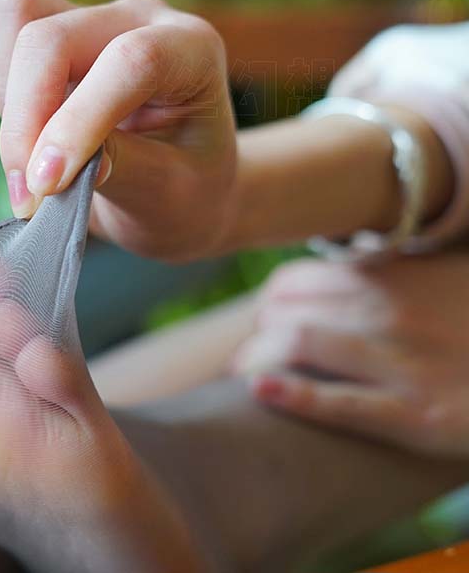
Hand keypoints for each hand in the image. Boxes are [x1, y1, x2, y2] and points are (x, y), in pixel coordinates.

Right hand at [0, 0, 236, 261]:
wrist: (181, 190)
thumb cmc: (185, 195)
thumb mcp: (172, 197)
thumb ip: (124, 169)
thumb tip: (60, 159)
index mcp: (187, 48)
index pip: (126, 61)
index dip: (77, 123)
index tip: (46, 186)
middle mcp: (135, 18)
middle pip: (52, 37)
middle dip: (26, 122)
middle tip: (28, 198)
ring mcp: (85, 19)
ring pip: (14, 16)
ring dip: (3, 96)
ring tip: (24, 166)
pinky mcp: (43, 38)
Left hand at [235, 256, 468, 458]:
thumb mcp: (441, 279)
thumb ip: (388, 272)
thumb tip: (335, 269)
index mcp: (391, 278)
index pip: (292, 281)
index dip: (269, 305)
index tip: (267, 323)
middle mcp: (389, 312)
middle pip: (284, 311)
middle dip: (257, 334)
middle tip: (252, 354)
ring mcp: (402, 363)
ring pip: (298, 346)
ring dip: (257, 359)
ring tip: (245, 375)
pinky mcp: (415, 416)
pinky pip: (339, 403)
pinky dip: (291, 395)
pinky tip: (258, 390)